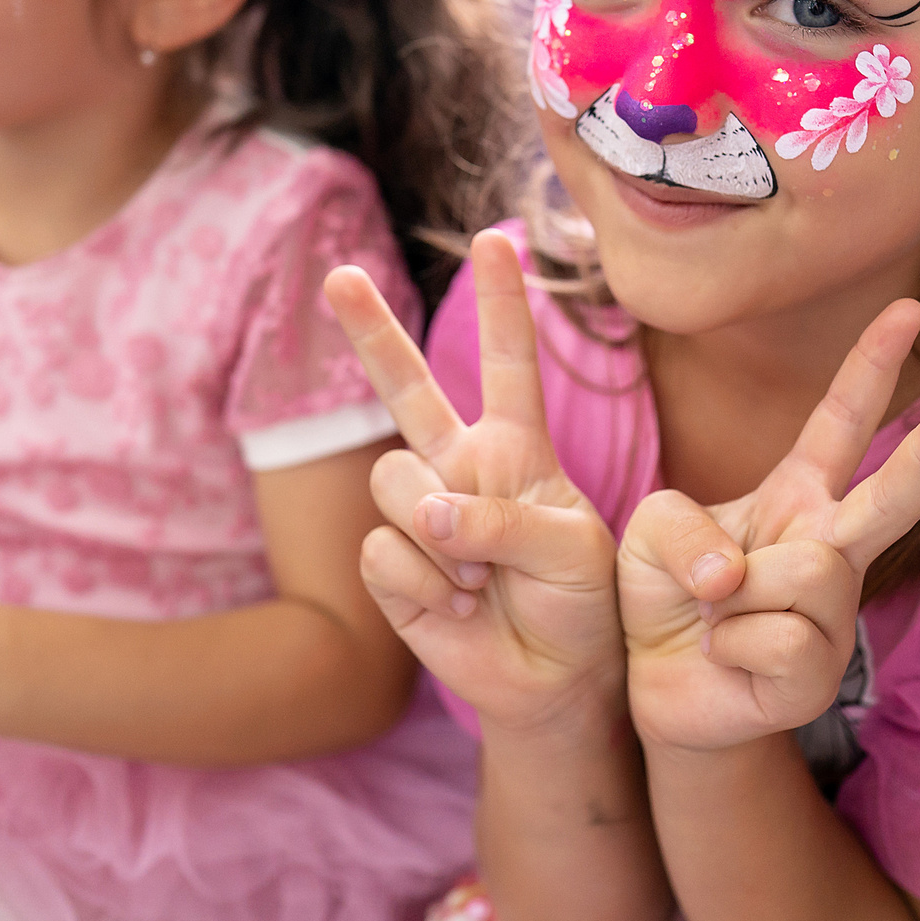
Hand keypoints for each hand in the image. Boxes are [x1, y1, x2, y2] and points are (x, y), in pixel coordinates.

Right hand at [324, 229, 622, 733]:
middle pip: (405, 388)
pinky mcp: (390, 565)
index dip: (503, 303)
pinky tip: (461, 605)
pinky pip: (387, 550)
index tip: (495, 239)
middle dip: (371, 332)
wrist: (555, 681)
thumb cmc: (580, 603)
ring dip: (442, 532)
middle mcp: (459, 467)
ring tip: (484, 575)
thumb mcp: (571, 547)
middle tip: (340, 276)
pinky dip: (429, 583)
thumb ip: (502, 516)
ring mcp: (419, 514)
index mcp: (517, 447)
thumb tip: (427, 512)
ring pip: (393, 481)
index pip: (509, 363)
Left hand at [618, 300, 919, 753]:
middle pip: (893, 496)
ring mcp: (835, 616)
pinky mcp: (820, 676)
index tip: (910, 308)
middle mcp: (830, 548)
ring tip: (719, 618)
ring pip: (807, 571)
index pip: (843, 421)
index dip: (873, 365)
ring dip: (739, 594)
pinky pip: (781, 638)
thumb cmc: (663, 593)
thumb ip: (684, 528)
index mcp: (796, 495)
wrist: (652, 686)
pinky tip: (729, 658)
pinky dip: (733, 646)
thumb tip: (738, 578)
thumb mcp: (649, 532)